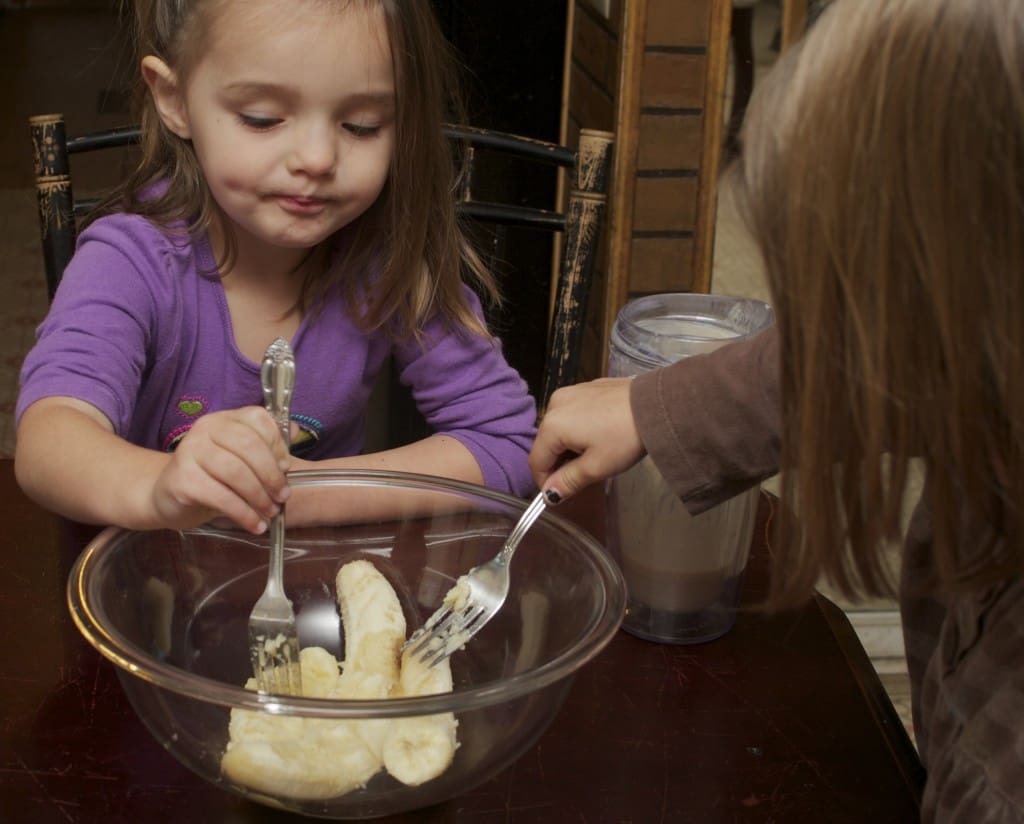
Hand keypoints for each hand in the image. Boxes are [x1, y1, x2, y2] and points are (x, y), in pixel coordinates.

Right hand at [149, 407, 290, 532]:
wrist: (166, 496)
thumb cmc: (211, 476)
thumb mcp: (240, 458)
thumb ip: (266, 446)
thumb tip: (298, 433)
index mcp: (224, 419)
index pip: (258, 420)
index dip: (277, 444)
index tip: (286, 468)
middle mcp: (205, 429)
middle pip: (249, 446)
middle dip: (271, 475)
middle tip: (283, 496)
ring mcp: (190, 452)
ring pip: (236, 473)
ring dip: (259, 497)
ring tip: (271, 512)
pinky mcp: (183, 479)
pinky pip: (221, 497)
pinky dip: (244, 513)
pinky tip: (255, 525)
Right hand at [529, 378, 645, 501]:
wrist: (656, 404)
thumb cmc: (624, 438)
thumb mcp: (596, 467)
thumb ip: (568, 482)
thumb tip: (549, 496)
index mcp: (552, 425)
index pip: (536, 461)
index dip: (545, 482)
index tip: (562, 495)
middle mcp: (554, 404)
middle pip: (546, 442)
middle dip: (559, 463)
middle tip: (582, 477)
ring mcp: (570, 392)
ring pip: (559, 427)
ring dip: (569, 446)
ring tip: (594, 456)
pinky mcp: (586, 387)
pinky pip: (572, 413)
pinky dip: (579, 428)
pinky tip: (600, 435)